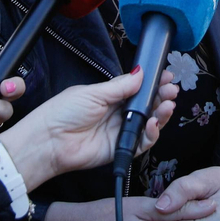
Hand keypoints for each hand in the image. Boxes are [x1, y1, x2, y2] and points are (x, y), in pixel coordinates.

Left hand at [0, 70, 178, 188]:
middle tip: (171, 90)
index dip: (153, 83)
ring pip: (148, 123)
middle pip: (147, 106)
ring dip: (161, 114)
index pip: (138, 88)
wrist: (48, 141)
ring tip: (167, 105)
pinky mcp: (120, 149)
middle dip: (162, 97)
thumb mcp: (94, 92)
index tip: (166, 76)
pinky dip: (151, 134)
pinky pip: (142, 142)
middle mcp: (117, 114)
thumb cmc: (62, 113)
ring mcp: (120, 132)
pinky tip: (153, 123)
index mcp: (110, 97)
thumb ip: (121, 86)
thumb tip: (141, 72)